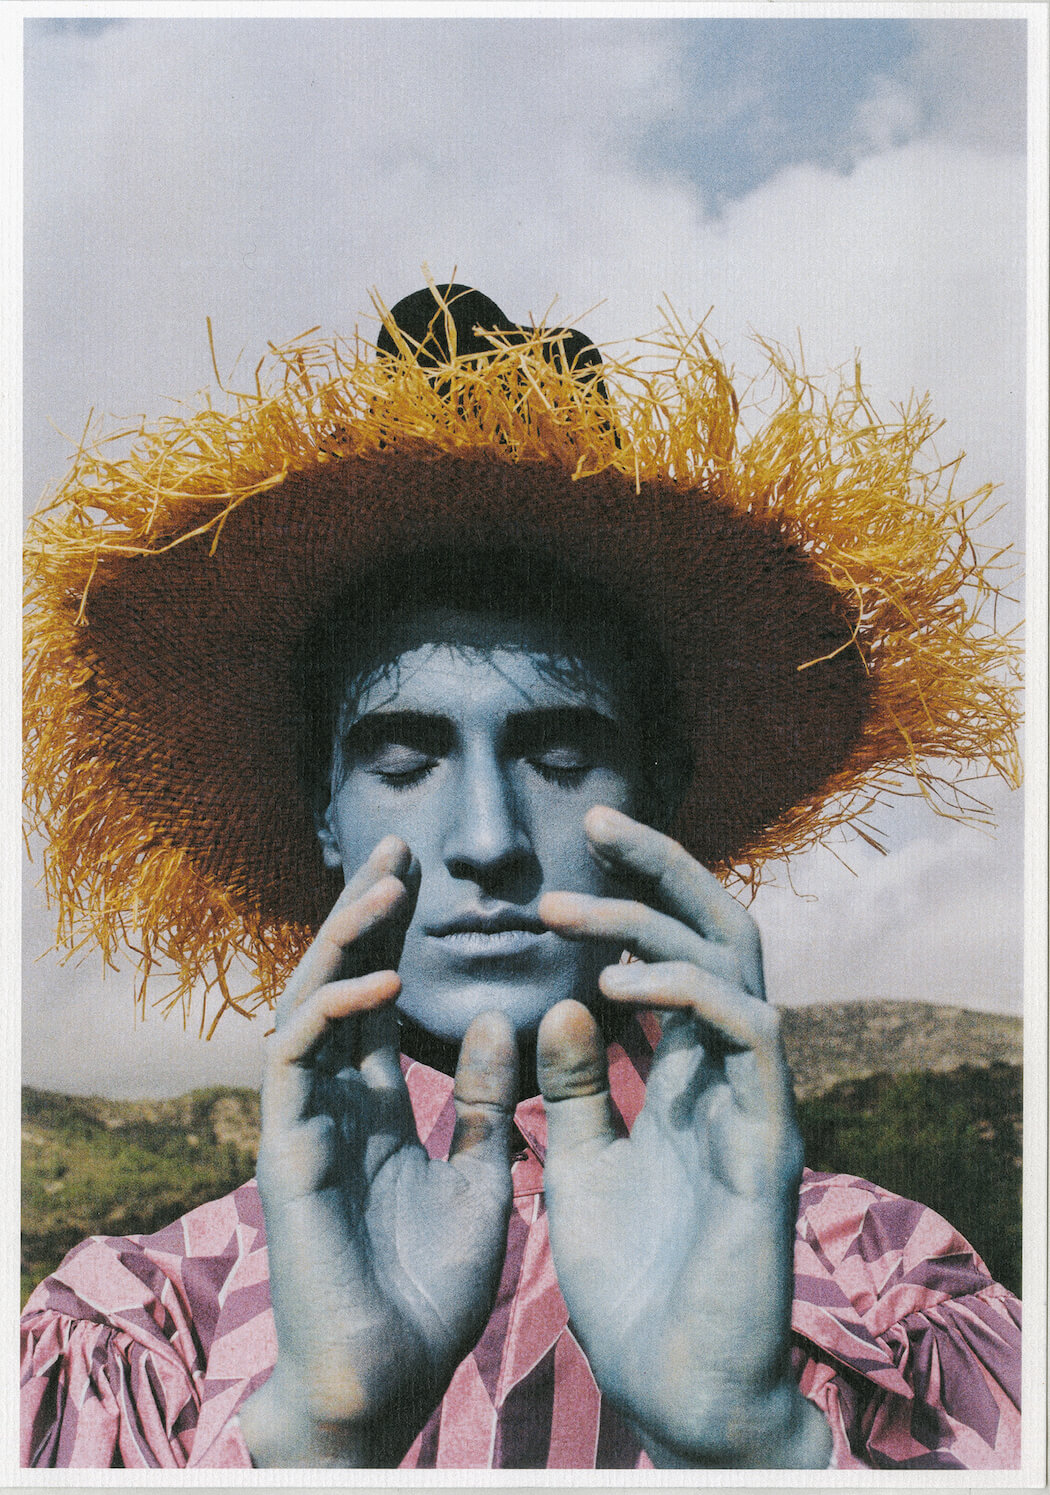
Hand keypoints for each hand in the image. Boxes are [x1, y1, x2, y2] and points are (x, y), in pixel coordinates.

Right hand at [239, 838, 517, 1466]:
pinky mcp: (287, 1151)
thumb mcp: (474, 1177)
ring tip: (390, 882)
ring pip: (306, 1002)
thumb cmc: (427, 1289)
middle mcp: (332, 1101)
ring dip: (345, 939)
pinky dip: (334, 1011)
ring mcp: (303, 1122)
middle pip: (338, 981)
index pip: (378, 997)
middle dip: (365, 912)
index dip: (396, 934)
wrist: (389, 1383)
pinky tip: (379, 977)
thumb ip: (476, 1101)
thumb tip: (488, 1018)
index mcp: (373, 1105)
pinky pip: (298, 1061)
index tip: (427, 874)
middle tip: (399, 846)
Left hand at [535, 807, 830, 1468]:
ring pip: (738, 964)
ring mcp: (755, 1099)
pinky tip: (616, 984)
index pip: (675, 951)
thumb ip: (575, 1085)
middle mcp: (728, 1071)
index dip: (633, 893)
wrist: (674, 1386)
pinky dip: (688, 992)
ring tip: (569, 914)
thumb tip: (566, 998)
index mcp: (685, 1073)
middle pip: (719, 930)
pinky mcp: (769, 1141)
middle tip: (592, 823)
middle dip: (660, 869)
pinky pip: (751, 1035)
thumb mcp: (581, 1161)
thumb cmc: (632, 1278)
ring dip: (654, 922)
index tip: (565, 859)